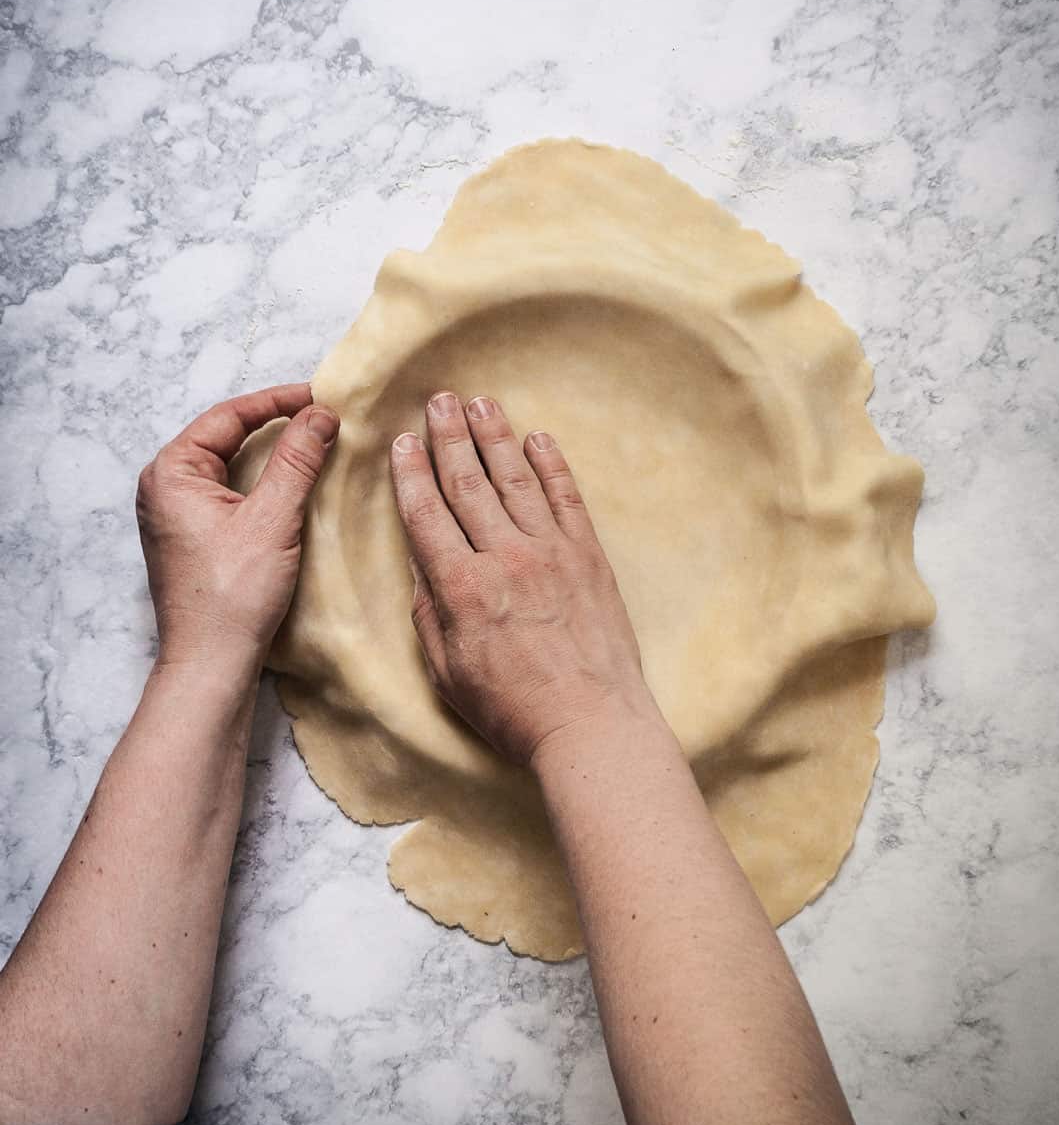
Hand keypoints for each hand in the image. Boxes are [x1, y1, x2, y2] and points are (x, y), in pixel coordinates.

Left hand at [137, 384, 338, 668]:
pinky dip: (264, 483)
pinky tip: (295, 485)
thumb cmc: (232, 596)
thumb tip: (322, 415)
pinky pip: (230, 492)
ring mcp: (176, 514)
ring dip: (272, 454)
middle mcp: (165, 487)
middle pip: (226, 436)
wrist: (211, 664)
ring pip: (231, 465)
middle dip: (276, 424)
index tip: (320, 397)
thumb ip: (297, 460)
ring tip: (316, 444)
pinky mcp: (193, 538)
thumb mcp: (271, 519)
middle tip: (322, 416)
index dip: (277, 401)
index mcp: (170, 473)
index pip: (228, 416)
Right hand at [390, 391, 658, 765]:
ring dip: (495, 437)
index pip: (426, 515)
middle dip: (449, 437)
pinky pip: (567, 498)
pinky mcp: (588, 557)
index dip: (411, 474)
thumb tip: (423, 565)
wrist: (591, 724)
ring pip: (515, 479)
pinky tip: (538, 440)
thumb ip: (430, 613)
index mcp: (461, 588)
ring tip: (480, 402)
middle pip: (468, 484)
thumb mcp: (447, 671)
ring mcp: (551, 552)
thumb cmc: (513, 710)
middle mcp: (504, 558)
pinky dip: (551, 465)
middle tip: (438, 400)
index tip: (401, 442)